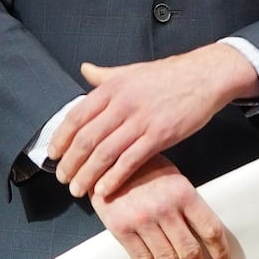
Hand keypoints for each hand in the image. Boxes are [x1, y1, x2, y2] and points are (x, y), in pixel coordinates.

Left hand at [48, 43, 258, 199]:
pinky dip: (114, 178)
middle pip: (86, 138)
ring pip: (105, 153)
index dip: (62, 138)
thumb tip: (84, 69)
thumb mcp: (131, 70)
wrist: (204, 76)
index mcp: (112, 87)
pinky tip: (105, 189)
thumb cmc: (168, 75)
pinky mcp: (160, 135)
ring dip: (88, 175)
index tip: (54, 155)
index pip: (77, 116)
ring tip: (78, 190)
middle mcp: (122, 103)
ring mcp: (141, 120)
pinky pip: (130, 161)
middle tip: (63, 178)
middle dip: (71, 163)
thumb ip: (105, 75)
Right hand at [91, 154, 230, 258]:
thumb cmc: (144, 168)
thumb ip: (188, 203)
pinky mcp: (122, 230)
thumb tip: (205, 235)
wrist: (106, 161)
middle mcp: (164, 209)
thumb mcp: (173, 176)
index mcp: (183, 193)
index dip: (220, 252)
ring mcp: (142, 221)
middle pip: (190, 251)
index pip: (210, 229)